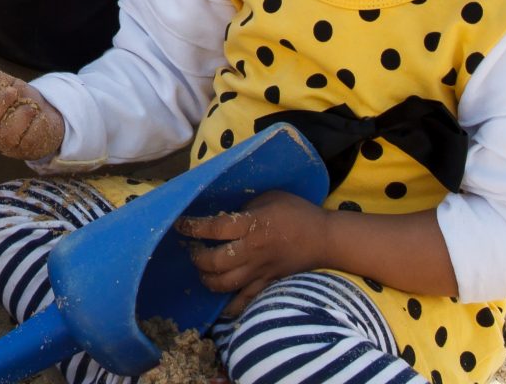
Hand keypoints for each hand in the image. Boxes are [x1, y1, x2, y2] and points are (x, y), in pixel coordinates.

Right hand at [0, 70, 66, 159]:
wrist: (46, 114)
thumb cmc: (20, 99)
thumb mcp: (6, 83)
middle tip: (13, 91)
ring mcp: (8, 144)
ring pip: (6, 135)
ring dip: (19, 116)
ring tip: (30, 107)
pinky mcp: (28, 149)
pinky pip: (29, 140)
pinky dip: (36, 123)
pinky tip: (39, 115)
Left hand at [178, 191, 332, 309]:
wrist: (325, 238)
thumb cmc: (295, 212)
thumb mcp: (267, 199)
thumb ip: (243, 209)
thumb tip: (220, 217)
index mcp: (252, 226)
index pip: (214, 229)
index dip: (193, 227)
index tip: (179, 225)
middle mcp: (253, 251)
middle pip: (215, 262)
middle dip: (197, 258)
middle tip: (193, 251)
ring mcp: (260, 272)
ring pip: (225, 284)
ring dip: (208, 279)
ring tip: (204, 271)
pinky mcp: (268, 285)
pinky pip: (245, 301)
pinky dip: (229, 306)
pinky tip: (219, 302)